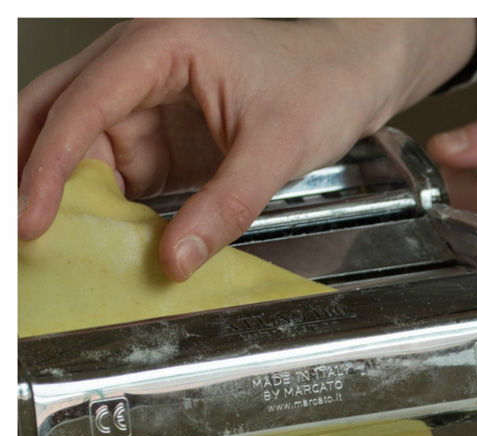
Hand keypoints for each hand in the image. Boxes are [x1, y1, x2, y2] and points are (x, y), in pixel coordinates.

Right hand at [18, 18, 472, 279]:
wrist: (353, 76)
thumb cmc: (321, 86)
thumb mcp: (279, 148)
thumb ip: (226, 205)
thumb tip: (174, 259)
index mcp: (158, 45)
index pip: (80, 107)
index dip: (44, 167)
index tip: (30, 219)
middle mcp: (135, 64)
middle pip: (51, 114)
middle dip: (25, 173)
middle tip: (16, 235)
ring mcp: (140, 99)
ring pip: (73, 145)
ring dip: (57, 193)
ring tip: (40, 243)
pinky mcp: (155, 133)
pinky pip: (109, 170)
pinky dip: (95, 206)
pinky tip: (87, 241)